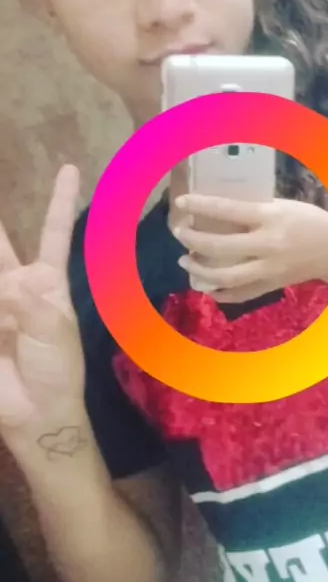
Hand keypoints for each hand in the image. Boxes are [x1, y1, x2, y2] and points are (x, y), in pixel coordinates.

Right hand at [0, 166, 84, 438]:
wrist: (38, 412)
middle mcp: (17, 286)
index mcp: (47, 282)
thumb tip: (13, 286)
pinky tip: (4, 326)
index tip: (68, 169)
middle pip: (1, 247)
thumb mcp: (55, 333)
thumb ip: (34, 305)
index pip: (53, 233)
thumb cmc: (57, 369)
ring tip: (8, 314)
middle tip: (0, 201)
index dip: (59, 201)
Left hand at [173, 194, 327, 303]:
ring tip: (185, 261)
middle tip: (179, 233)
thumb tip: (219, 210)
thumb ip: (254, 209)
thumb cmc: (310, 222)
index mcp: (271, 219)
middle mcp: (267, 246)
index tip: (181, 202)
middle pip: (220, 246)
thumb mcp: (283, 206)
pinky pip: (240, 295)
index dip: (200, 206)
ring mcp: (268, 270)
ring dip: (199, 270)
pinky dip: (219, 293)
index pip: (227, 210)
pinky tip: (206, 287)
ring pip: (225, 276)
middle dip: (192, 240)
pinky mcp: (270, 287)